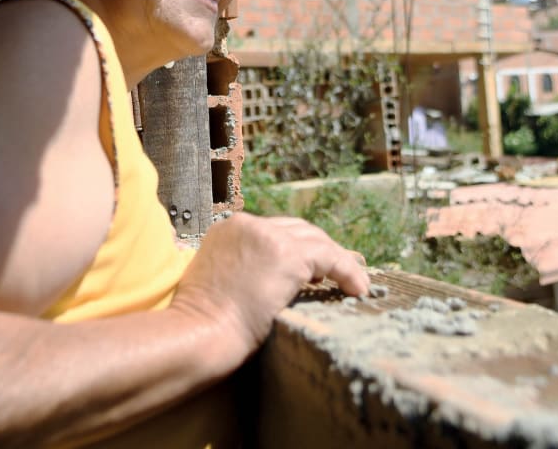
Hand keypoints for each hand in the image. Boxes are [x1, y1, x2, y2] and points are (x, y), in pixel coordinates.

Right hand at [169, 213, 369, 363]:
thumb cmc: (204, 323)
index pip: (274, 231)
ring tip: (353, 283)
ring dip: (338, 261)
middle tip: (337, 273)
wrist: (199, 333)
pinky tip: (358, 289)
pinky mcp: (288, 255)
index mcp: (228, 228)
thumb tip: (270, 280)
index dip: (297, 248)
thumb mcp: (218, 281)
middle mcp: (248, 225)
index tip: (314, 269)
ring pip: (317, 240)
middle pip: (297, 230)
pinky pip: (331, 257)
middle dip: (320, 250)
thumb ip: (242, 268)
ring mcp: (268, 236)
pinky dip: (348, 272)